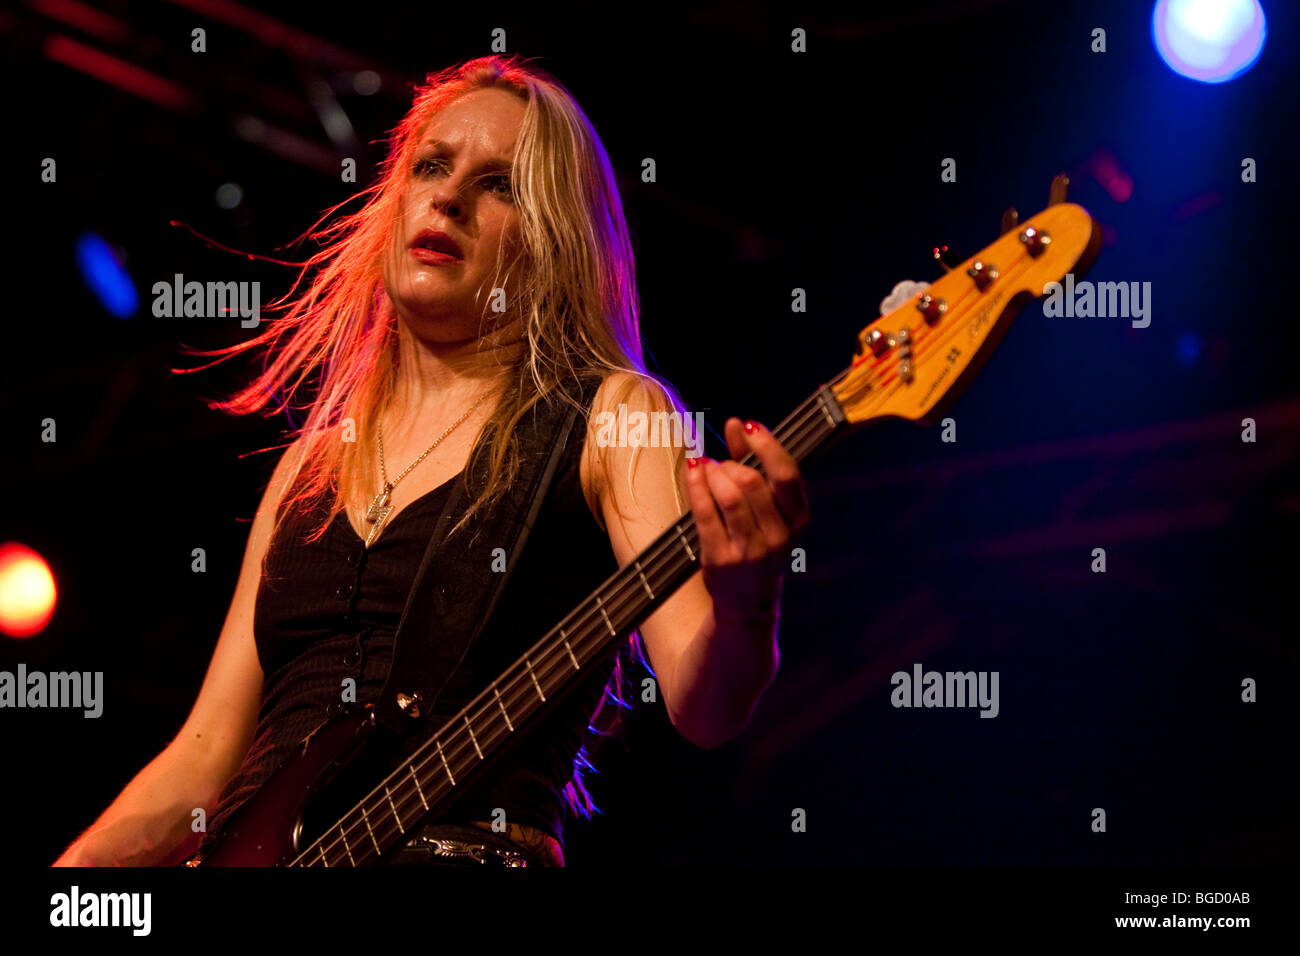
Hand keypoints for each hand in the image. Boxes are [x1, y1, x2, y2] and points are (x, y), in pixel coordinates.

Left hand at [684, 417, 809, 631]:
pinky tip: (693, 473)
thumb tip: (736, 424)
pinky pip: (705, 514)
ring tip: (705, 468)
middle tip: (719, 464)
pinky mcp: (722, 560)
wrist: (748, 605)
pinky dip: (696, 487)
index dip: (767, 443)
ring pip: (729, 496)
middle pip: (754, 482)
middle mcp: (779, 536)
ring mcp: (750, 551)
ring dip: (712, 474)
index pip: (787, 474)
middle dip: (731, 463)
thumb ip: (752, 464)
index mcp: (797, 520)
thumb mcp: (765, 509)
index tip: (747, 424)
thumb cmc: (756, 544)